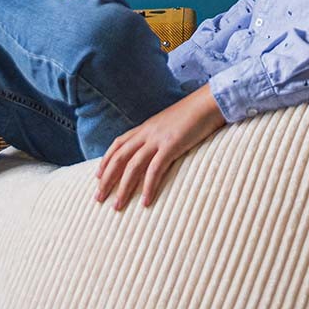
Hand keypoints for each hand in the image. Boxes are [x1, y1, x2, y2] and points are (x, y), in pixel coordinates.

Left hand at [94, 84, 225, 209]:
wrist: (210, 102)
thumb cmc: (195, 114)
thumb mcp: (171, 123)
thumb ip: (161, 134)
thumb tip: (157, 148)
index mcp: (146, 127)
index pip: (118, 144)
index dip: (106, 161)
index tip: (98, 177)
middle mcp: (147, 133)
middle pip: (119, 158)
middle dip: (107, 179)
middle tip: (99, 198)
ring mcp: (158, 139)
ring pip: (133, 166)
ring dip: (124, 188)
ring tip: (118, 206)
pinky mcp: (171, 145)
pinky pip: (155, 169)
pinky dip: (149, 186)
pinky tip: (146, 201)